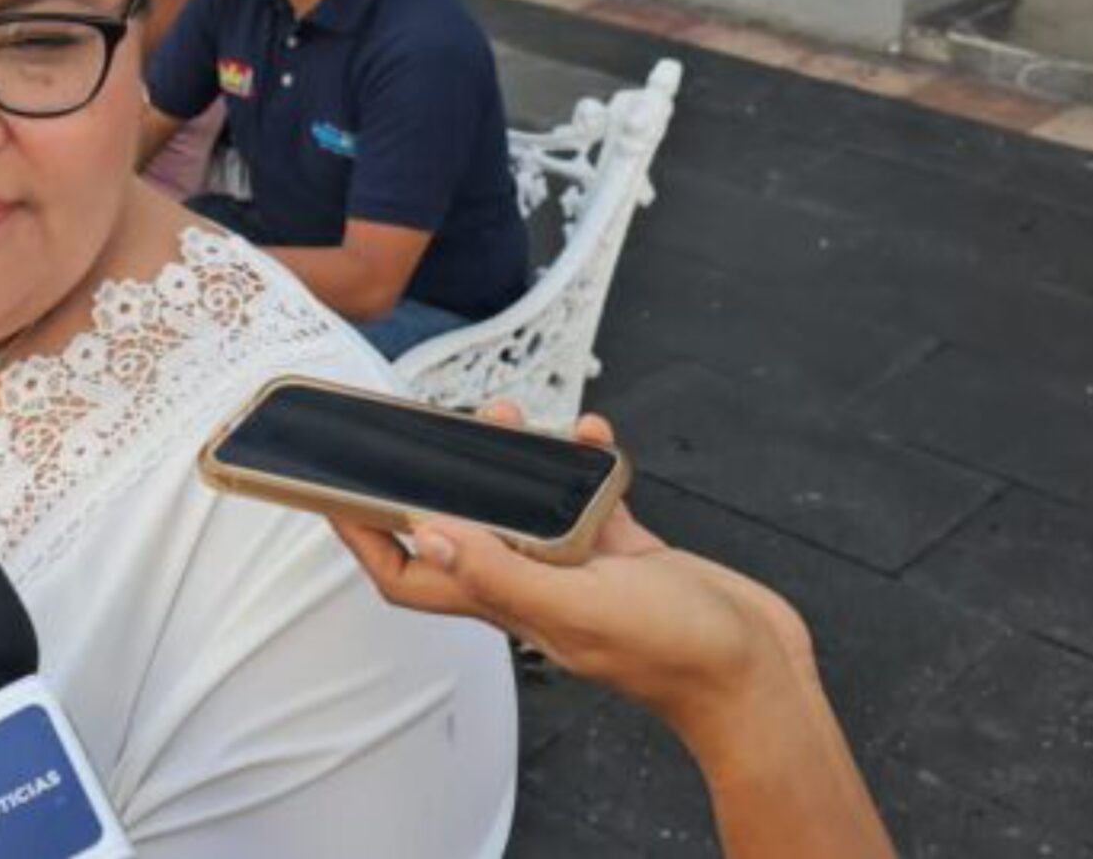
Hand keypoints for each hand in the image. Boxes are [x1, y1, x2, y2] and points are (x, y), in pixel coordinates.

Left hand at [333, 408, 813, 741]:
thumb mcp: (576, 607)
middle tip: (440, 425)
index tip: (335, 493)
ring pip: (526, 503)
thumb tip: (428, 532)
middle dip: (444, 476)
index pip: (412, 574)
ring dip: (516, 459)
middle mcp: (534, 584)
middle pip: (464, 525)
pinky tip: (595, 436)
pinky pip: (590, 495)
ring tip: (515, 417)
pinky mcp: (625, 550)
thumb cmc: (674, 654)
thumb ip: (501, 572)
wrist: (757, 673)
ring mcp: (581, 567)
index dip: (366, 538)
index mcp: (507, 603)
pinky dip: (587, 462)